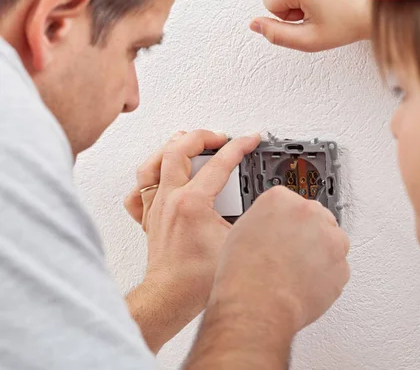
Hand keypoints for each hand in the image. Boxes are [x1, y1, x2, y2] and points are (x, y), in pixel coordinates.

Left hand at [124, 130, 260, 352]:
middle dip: (201, 136)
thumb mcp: (237, 244)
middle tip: (218, 137)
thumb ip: (252, 221)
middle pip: (177, 149)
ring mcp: (156, 208)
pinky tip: (158, 176)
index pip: (219, 163)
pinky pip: (138, 192)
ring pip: (152, 164)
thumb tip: (266, 208)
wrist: (171, 298)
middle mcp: (170, 200)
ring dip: (169, 147)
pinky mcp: (149, 219)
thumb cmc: (196, 279)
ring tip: (186, 142)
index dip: (239, 146)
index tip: (249, 140)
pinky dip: (148, 179)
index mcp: (192, 203)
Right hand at [184, 187, 349, 368]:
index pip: (290, 202)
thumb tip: (272, 226)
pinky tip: (304, 284)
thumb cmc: (244, 275)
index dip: (285, 222)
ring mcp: (330, 239)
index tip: (283, 232)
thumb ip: (265, 220)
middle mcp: (309, 213)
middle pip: (316, 218)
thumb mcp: (241, 231)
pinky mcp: (342, 267)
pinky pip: (336, 269)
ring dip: (320, 254)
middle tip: (289, 255)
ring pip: (331, 242)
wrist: (257, 305)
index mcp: (281, 199)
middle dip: (307, 235)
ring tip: (295, 273)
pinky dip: (325, 277)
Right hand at [251, 0, 371, 51]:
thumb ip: (277, 36)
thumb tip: (255, 26)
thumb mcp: (311, 39)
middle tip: (316, 12)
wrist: (379, 6)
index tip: (308, 19)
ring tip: (324, 2)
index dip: (286, 18)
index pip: (268, 2)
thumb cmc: (352, 20)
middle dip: (290, 3)